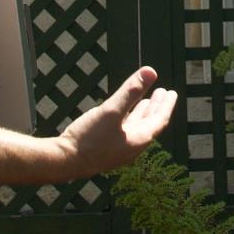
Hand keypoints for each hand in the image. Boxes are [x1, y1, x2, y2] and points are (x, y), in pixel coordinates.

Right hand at [55, 66, 178, 177]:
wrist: (62, 162)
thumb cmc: (88, 140)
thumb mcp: (111, 111)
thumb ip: (131, 91)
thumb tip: (150, 72)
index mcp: (138, 141)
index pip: (159, 121)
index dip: (166, 106)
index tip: (171, 93)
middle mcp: (131, 148)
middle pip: (149, 124)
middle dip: (156, 107)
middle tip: (162, 93)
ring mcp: (118, 150)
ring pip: (136, 128)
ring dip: (142, 113)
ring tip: (146, 101)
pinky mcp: (105, 150)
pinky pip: (124, 132)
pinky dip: (128, 119)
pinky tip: (122, 115)